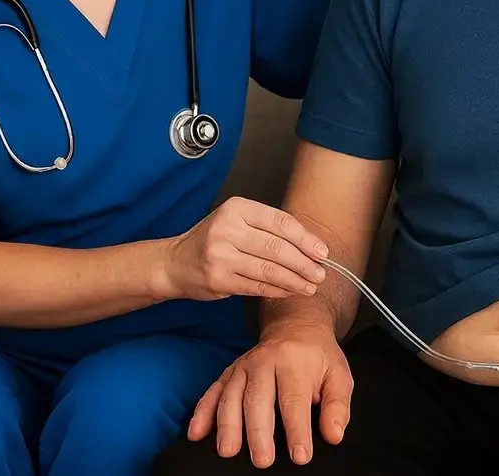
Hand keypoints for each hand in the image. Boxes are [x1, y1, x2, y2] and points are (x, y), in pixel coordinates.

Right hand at [163, 197, 329, 300]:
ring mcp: (221, 254)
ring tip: (311, 286)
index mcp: (237, 208)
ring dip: (295, 280)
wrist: (176, 262)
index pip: (280, 222)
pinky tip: (291, 291)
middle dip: (304, 262)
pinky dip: (278, 290)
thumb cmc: (215, 239)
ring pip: (269, 269)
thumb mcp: (238, 221)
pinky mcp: (219, 279)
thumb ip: (268, 229)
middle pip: (277, 247)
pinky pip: (257, 286)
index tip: (322, 251)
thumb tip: (310, 245)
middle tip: (321, 273)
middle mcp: (228, 228)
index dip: (305, 238)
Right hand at [188, 324, 352, 467]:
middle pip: (259, 398)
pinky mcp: (230, 371)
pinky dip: (202, 411)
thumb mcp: (338, 375)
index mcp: (294, 361)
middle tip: (262, 460)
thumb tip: (333, 434)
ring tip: (228, 450)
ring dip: (227, 424)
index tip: (300, 455)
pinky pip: (213, 390)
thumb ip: (337, 406)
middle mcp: (266, 361)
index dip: (297, 429)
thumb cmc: (318, 357)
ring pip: (232, 395)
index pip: (295, 400)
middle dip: (259, 431)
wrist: (296, 326)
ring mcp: (244, 366)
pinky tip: (196, 432)